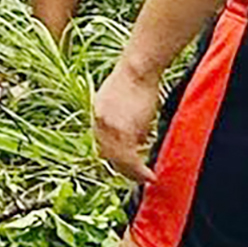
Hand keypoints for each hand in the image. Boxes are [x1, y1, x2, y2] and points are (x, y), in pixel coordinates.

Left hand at [94, 63, 163, 184]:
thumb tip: (139, 140)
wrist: (138, 68)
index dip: (114, 157)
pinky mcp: (121, 131)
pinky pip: (129, 160)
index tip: (126, 166)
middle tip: (137, 176)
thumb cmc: (138, 78)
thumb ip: (126, 121)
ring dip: (132, 173)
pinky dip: (139, 171)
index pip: (102, 143)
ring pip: (118, 160)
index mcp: (97, 112)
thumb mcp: (126, 101)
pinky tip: (149, 176)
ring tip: (145, 178)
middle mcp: (98, 122)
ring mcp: (108, 128)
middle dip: (122, 169)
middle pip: (107, 155)